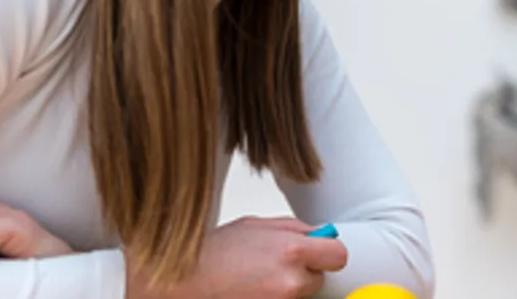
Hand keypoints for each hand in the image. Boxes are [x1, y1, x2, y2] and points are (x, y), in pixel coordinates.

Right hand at [128, 216, 347, 298]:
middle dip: (304, 274)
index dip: (326, 253)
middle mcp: (290, 282)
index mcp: (292, 251)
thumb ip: (294, 229)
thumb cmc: (211, 254)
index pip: (338, 255)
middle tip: (274, 269)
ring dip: (288, 290)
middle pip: (320, 280)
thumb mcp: (255, 226)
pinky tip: (253, 292)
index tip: (317, 254)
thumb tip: (321, 234)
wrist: (177, 284)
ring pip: (301, 297)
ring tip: (257, 283)